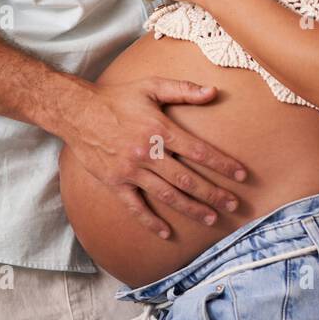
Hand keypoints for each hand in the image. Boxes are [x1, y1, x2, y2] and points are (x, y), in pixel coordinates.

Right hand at [61, 78, 247, 237]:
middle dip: (213, 193)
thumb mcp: (151, 86)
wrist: (77, 112)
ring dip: (191, 209)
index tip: (241, 175)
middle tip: (233, 204)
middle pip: (187, 179)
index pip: (198, 150)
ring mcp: (131, 171)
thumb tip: (214, 91)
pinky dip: (151, 222)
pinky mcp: (115, 183)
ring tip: (212, 218)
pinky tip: (167, 233)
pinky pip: (135, 207)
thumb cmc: (117, 97)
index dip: (222, 164)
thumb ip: (183, 89)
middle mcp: (147, 153)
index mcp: (159, 129)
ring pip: (167, 195)